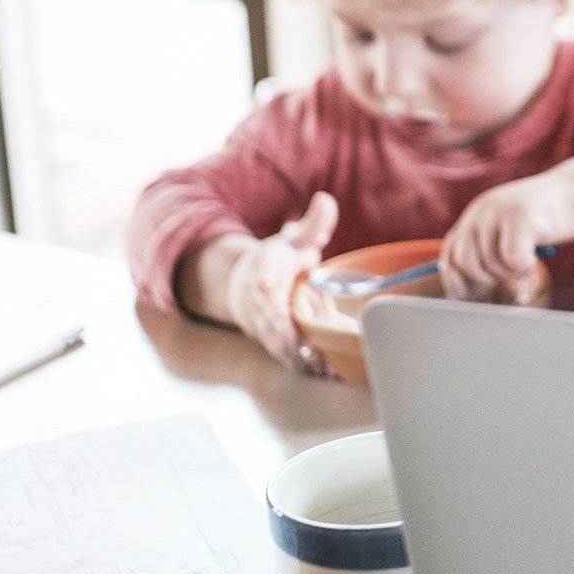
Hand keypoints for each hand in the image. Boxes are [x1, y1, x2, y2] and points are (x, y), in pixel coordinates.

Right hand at [218, 191, 339, 372]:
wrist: (244, 284)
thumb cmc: (277, 260)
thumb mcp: (294, 239)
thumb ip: (312, 225)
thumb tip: (326, 201)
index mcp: (266, 273)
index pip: (266, 283)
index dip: (271, 290)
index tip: (273, 294)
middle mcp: (261, 303)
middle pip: (275, 321)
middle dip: (293, 335)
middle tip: (319, 347)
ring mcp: (265, 325)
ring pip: (281, 344)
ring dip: (303, 355)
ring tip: (329, 366)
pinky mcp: (273, 342)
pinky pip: (287, 356)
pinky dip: (304, 365)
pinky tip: (327, 372)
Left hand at [440, 169, 573, 304]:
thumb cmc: (543, 218)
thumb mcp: (505, 228)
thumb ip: (484, 247)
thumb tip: (464, 289)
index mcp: (474, 214)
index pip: (449, 255)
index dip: (456, 280)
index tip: (470, 296)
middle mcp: (481, 211)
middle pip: (467, 264)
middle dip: (487, 279)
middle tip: (509, 273)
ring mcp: (499, 212)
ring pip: (492, 265)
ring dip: (512, 273)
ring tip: (528, 259)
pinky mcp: (520, 218)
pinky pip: (514, 261)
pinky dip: (526, 267)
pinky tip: (536, 257)